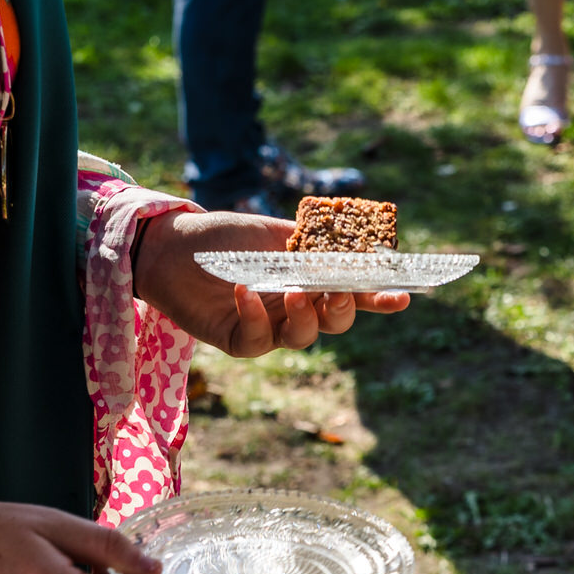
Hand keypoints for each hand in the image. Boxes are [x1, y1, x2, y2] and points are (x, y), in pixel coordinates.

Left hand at [132, 209, 410, 354]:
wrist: (171, 245)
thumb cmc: (224, 236)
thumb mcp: (274, 233)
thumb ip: (311, 246)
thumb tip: (355, 253)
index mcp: (310, 280)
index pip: (353, 293)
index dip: (378, 298)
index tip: (403, 296)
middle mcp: (295, 308)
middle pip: (335, 321)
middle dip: (343, 309)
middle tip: (338, 292)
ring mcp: (269, 327)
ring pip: (303, 336)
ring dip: (305, 316)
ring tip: (294, 292)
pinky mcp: (239, 340)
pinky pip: (258, 339)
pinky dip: (256, 316)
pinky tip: (245, 292)